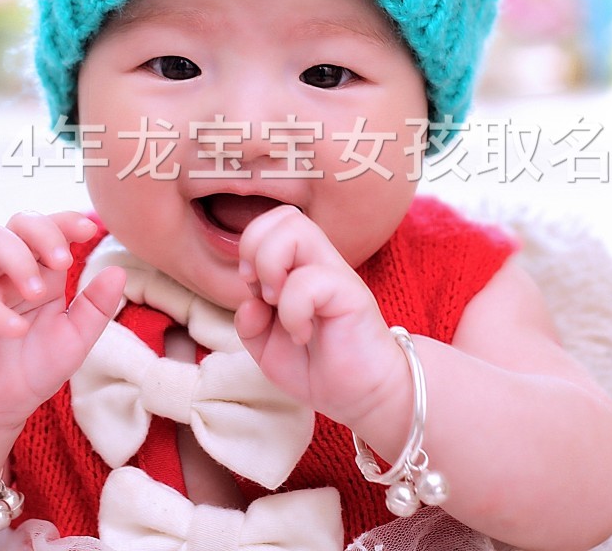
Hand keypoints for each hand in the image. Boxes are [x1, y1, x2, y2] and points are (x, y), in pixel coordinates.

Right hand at [0, 211, 125, 429]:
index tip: (89, 229)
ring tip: (38, 292)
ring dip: (18, 259)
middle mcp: (8, 272)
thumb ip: (96, 308)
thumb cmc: (35, 366)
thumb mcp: (75, 339)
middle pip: (18, 223)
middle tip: (63, 262)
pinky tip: (17, 329)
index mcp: (41, 272)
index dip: (66, 221)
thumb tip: (118, 272)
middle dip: (43, 232)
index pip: (49, 229)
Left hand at [233, 206, 402, 425]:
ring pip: (297, 230)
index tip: (252, 288)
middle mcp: (318, 263)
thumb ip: (250, 323)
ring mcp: (336, 275)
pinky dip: (292, 311)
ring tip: (279, 306)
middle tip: (264, 292)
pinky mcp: (352, 295)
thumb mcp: (268, 348)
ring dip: (271, 268)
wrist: (362, 396)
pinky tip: (301, 334)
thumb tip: (249, 303)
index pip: (271, 223)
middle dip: (256, 249)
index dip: (250, 247)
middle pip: (285, 216)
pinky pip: (310, 281)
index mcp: (298, 267)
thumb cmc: (319, 366)